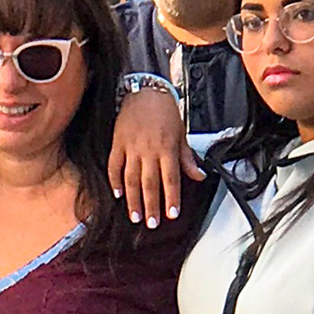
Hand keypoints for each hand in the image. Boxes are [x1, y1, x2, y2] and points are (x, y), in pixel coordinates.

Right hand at [109, 86, 201, 228]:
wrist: (144, 90)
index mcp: (166, 148)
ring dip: (133, 199)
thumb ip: (187, 158)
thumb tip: (199, 176)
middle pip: (150, 183)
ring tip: (135, 217)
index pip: (170, 178)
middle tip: (152, 223)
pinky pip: (114, 166)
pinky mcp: (117, 144)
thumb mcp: (181, 133)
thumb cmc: (164, 111)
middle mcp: (148, 150)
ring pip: (131, 178)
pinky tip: (117, 195)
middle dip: (151, 206)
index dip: (171, 198)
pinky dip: (115, 181)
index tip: (172, 214)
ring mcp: (131, 148)